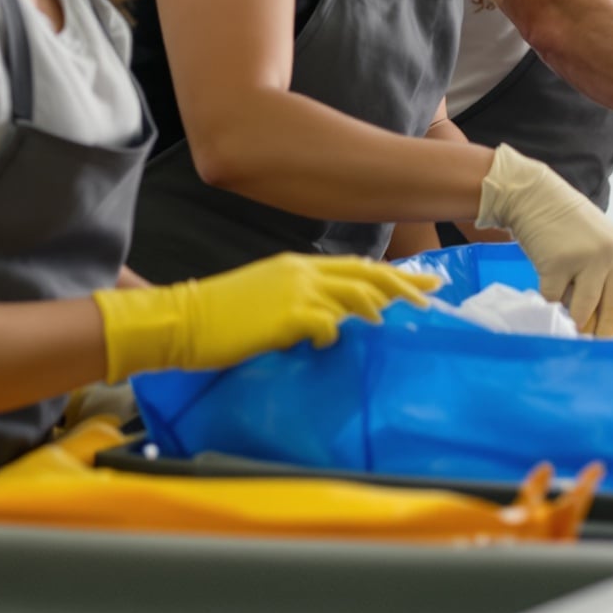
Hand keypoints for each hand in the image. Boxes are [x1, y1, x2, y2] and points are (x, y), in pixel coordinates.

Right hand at [93, 253, 438, 380]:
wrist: (180, 320)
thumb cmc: (219, 316)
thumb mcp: (265, 295)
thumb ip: (300, 298)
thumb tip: (331, 319)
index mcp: (298, 265)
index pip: (358, 266)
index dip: (393, 275)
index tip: (423, 282)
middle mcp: (303, 272)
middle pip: (368, 277)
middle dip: (404, 288)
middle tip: (432, 300)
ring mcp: (297, 292)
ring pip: (357, 297)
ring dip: (378, 313)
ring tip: (395, 327)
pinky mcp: (288, 317)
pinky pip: (329, 326)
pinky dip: (336, 337)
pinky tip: (329, 347)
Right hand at [477, 145, 612, 336]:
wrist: (535, 195)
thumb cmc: (566, 222)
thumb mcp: (599, 242)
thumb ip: (607, 273)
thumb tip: (603, 319)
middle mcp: (612, 255)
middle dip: (604, 334)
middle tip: (593, 349)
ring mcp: (586, 259)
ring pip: (585, 309)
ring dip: (576, 325)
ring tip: (569, 334)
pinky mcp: (558, 263)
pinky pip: (554, 299)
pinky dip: (549, 308)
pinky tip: (546, 311)